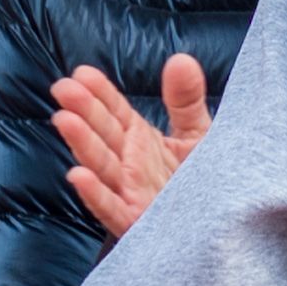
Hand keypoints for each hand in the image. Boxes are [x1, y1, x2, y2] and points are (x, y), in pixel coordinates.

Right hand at [51, 55, 208, 238]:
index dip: (99, 93)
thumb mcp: (199, 133)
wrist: (223, 226)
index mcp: (140, 141)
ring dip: (82, 144)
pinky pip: (113, 209)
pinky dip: (95, 194)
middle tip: (63, 88)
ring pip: (103, 167)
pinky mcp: (138, 223)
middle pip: (104, 135)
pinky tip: (77, 176)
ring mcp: (131, 193)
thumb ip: (186, 100)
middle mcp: (131, 165)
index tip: (81, 73)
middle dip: (84, 112)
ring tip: (64, 120)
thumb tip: (181, 59)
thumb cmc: (205, 180)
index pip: (114, 112)